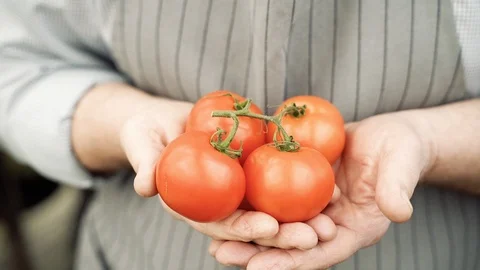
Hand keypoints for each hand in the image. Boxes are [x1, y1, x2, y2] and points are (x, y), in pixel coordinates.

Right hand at [119, 89, 339, 250]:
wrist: (167, 121)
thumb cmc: (147, 132)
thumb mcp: (141, 141)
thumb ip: (145, 162)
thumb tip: (144, 186)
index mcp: (194, 207)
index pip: (219, 224)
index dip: (243, 230)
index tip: (269, 228)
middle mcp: (220, 204)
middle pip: (253, 223)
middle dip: (283, 234)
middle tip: (314, 235)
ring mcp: (239, 189)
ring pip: (272, 207)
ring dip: (302, 216)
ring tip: (330, 220)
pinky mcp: (253, 170)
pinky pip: (280, 177)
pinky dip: (304, 183)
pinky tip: (331, 187)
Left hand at [209, 112, 435, 268]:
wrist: (390, 135)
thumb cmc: (401, 151)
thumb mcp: (401, 166)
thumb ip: (398, 189)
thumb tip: (400, 212)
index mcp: (354, 229)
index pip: (320, 253)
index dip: (290, 263)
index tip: (258, 269)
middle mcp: (330, 224)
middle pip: (291, 246)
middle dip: (257, 252)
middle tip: (222, 254)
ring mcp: (315, 207)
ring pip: (279, 225)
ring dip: (248, 233)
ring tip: (214, 239)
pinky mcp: (303, 187)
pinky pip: (276, 198)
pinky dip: (253, 204)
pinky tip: (226, 205)